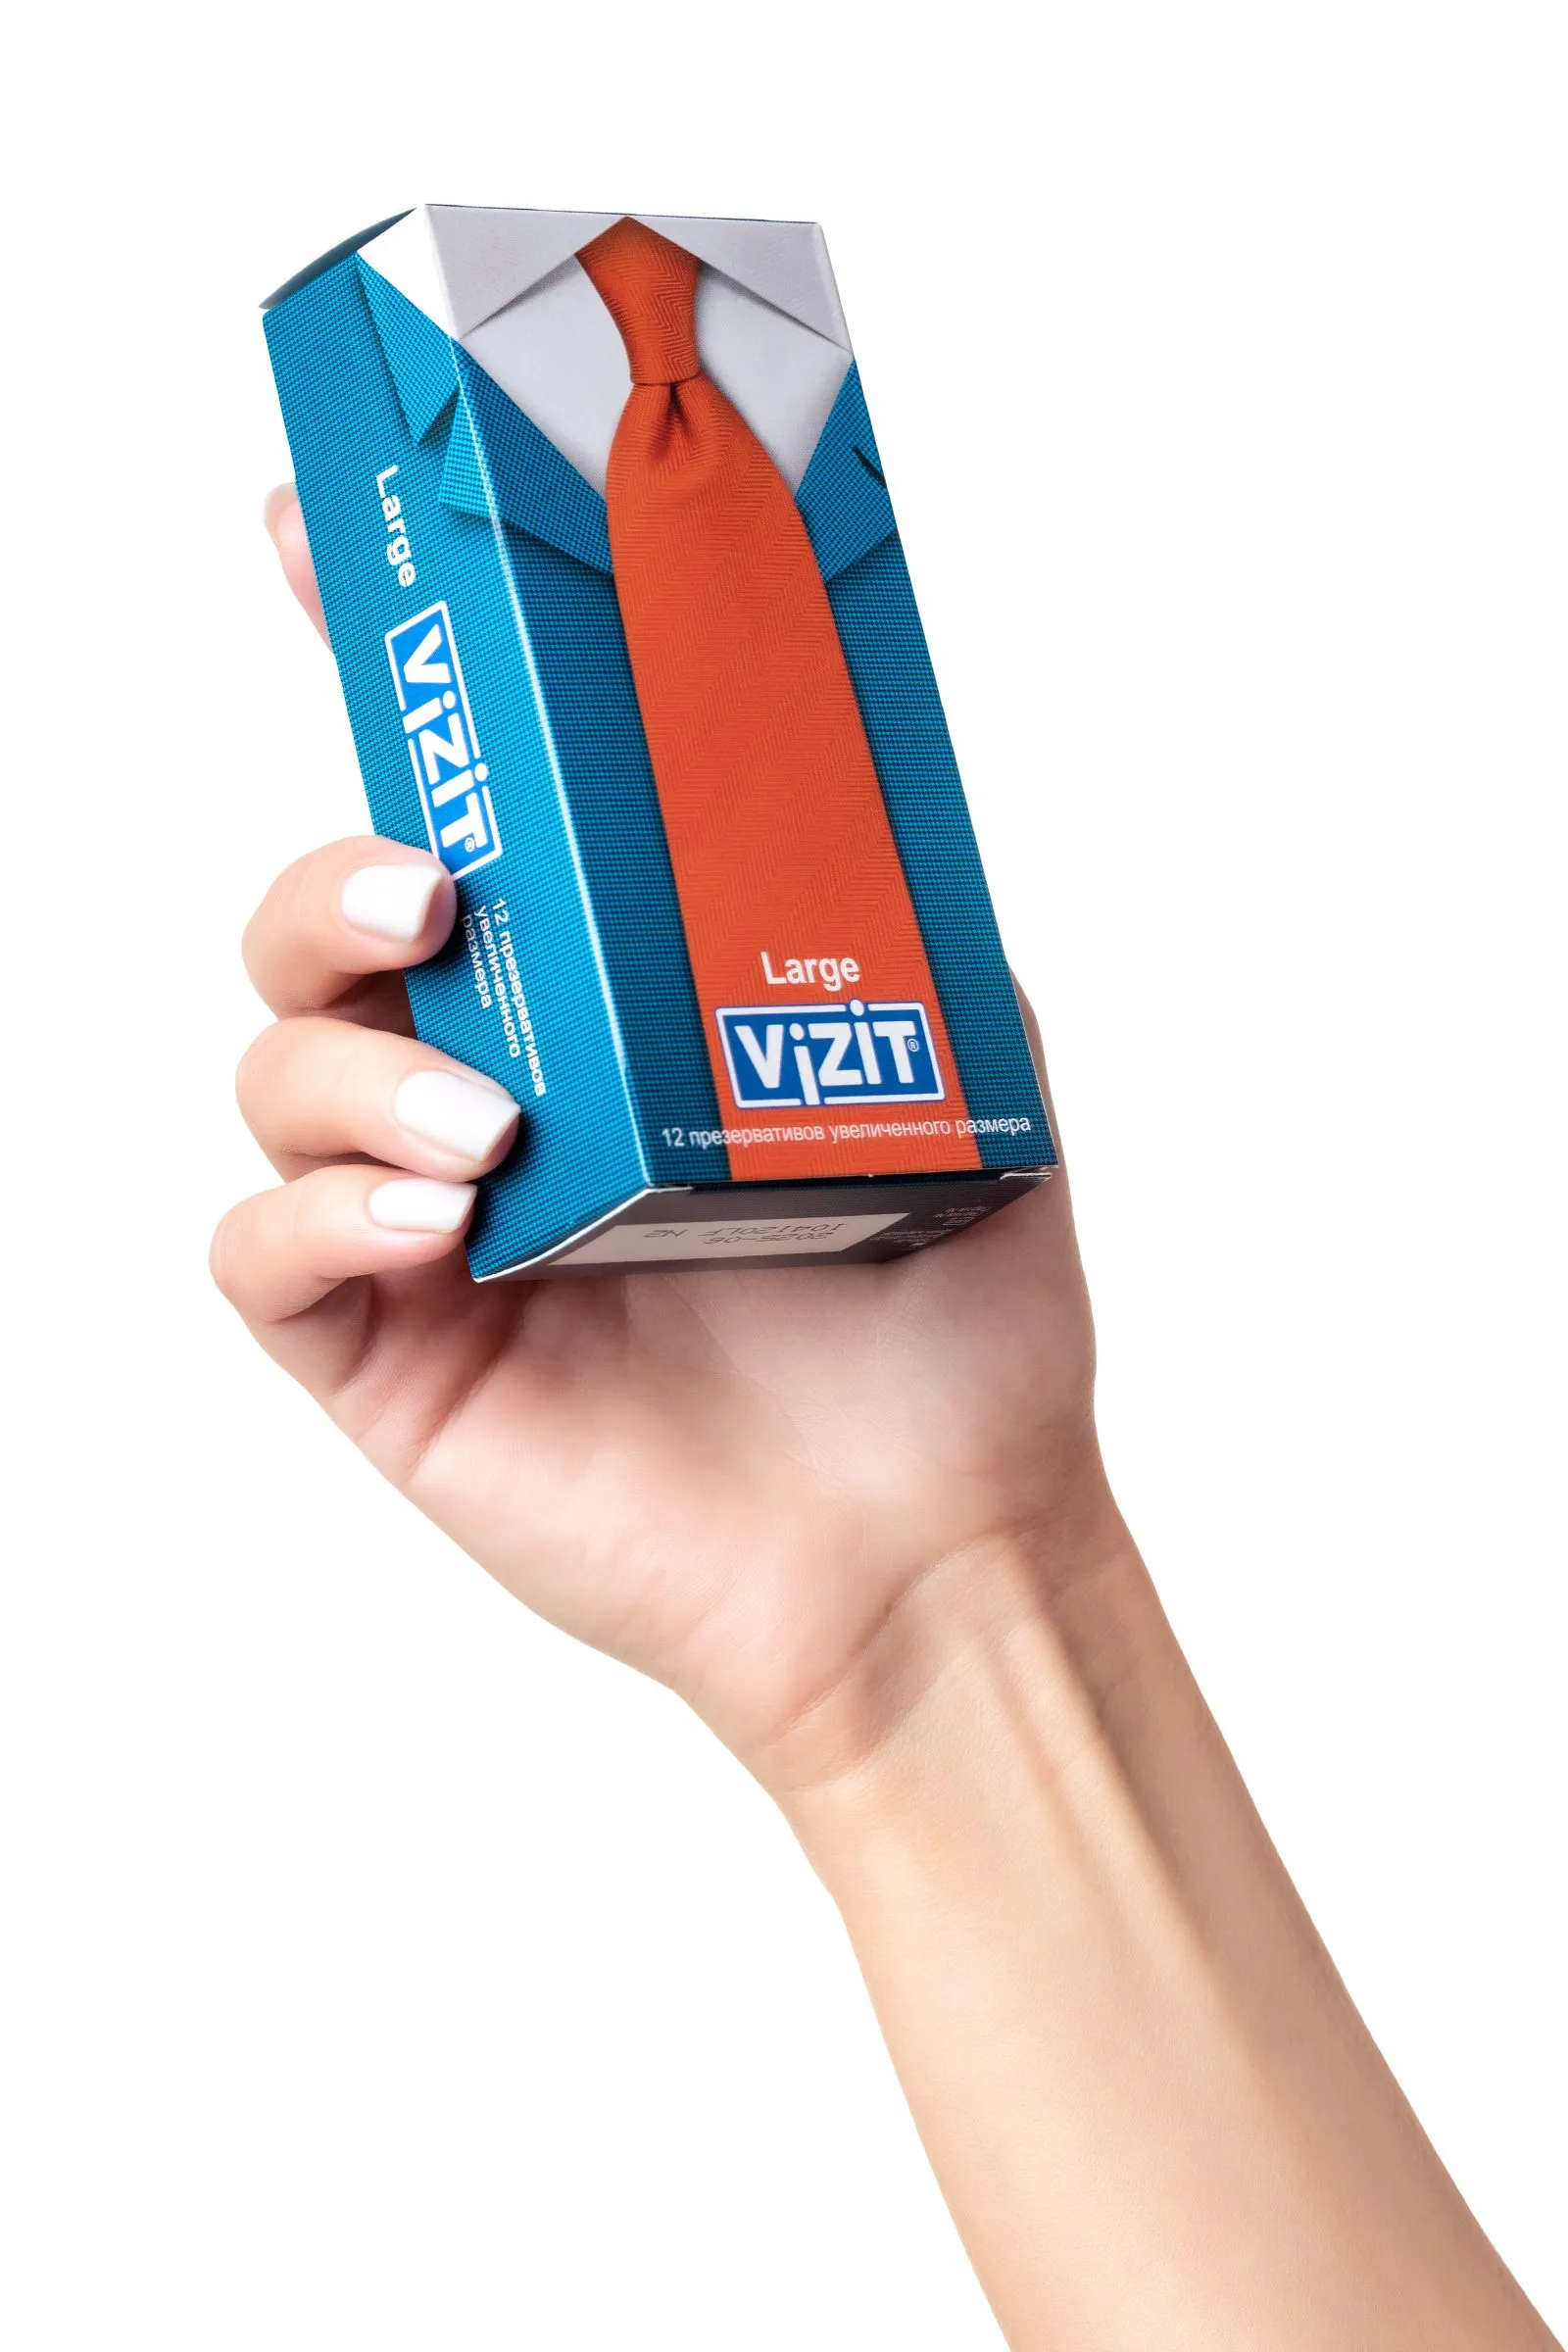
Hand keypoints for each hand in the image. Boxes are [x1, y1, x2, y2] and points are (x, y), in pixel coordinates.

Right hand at [213, 493, 1122, 1785]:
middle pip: (323, 918)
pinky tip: (436, 1216)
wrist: (938, 1541)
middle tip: (434, 893)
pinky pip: (265, 1248)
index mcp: (606, 994)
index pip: (459, 806)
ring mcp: (426, 1211)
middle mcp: (496, 1077)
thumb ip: (888, 910)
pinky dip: (317, 1207)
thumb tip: (858, 753)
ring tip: (489, 1117)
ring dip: (350, 1062)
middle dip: (336, 875)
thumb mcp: (960, 1057)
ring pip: (278, 1065)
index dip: (366, 661)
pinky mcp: (386, 1347)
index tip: (308, 534)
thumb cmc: (945, 1314)